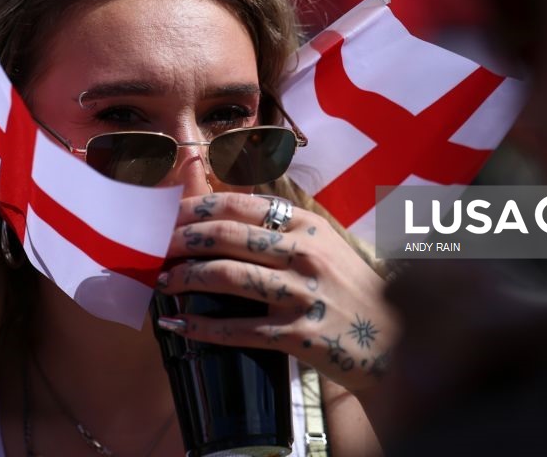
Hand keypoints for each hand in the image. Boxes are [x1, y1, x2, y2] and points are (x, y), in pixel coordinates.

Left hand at [158, 192, 396, 393]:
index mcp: (307, 225)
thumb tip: (225, 218)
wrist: (393, 340)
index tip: (168, 215)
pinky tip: (178, 325)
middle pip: (226, 235)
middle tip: (154, 246)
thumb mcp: (324, 244)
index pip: (240, 205)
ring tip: (162, 281)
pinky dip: (202, 327)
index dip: (196, 208)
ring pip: (227, 276)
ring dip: (185, 278)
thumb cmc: (351, 288)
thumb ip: (283, 228)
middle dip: (181, 238)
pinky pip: (239, 329)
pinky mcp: (298, 335)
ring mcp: (301, 293)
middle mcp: (304, 253)